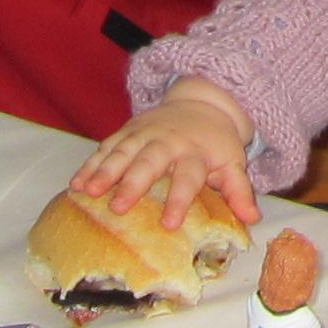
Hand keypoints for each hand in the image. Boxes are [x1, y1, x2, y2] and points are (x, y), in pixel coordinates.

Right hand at [72, 81, 262, 230]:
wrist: (200, 103)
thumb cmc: (214, 144)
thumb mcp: (232, 163)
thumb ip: (239, 190)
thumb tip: (252, 217)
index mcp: (194, 154)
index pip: (187, 178)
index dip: (179, 200)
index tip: (169, 224)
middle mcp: (167, 142)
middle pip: (149, 162)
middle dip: (133, 183)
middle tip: (118, 207)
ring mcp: (143, 134)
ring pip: (121, 152)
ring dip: (104, 171)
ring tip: (87, 192)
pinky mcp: (125, 131)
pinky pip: (105, 147)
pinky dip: (89, 164)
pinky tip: (75, 184)